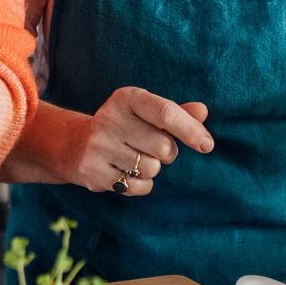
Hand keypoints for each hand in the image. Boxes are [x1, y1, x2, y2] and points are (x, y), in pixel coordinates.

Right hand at [62, 87, 212, 195]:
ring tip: (135, 158)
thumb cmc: (126, 126)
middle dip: (167, 152)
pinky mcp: (94, 171)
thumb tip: (203, 111)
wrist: (78, 145)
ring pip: (152, 168)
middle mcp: (110, 118)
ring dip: (152, 168)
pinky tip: (126, 172)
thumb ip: (176, 113)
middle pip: (163, 146)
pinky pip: (138, 186)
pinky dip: (141, 184)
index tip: (207, 145)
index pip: (165, 113)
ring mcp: (99, 145)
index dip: (190, 130)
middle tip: (152, 148)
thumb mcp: (147, 112)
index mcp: (126, 98)